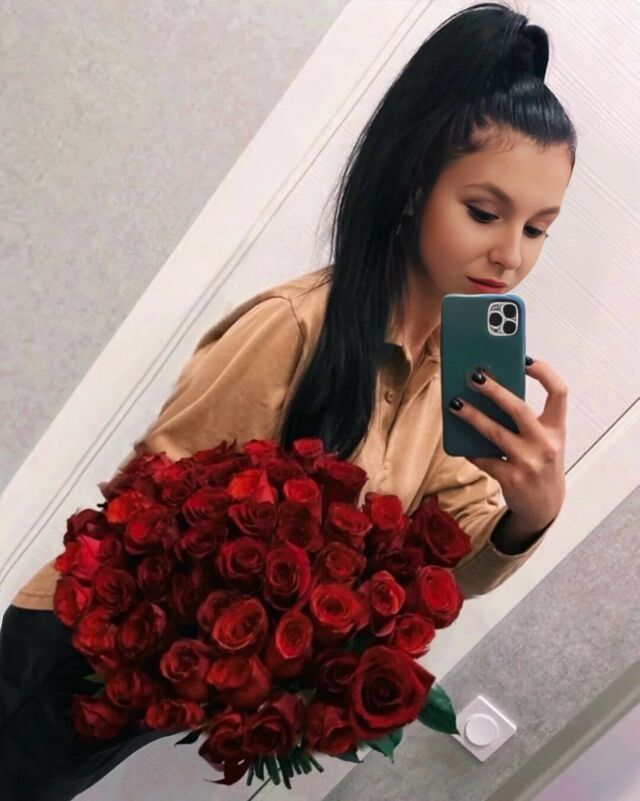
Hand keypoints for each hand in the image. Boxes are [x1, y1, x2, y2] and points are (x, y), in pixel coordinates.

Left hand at [447, 358, 567, 531]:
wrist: (544, 508)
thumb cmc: (540, 465)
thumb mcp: (543, 441)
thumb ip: (525, 421)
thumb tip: (489, 393)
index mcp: (556, 429)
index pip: (559, 392)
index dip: (544, 372)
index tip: (525, 360)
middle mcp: (546, 444)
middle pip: (519, 409)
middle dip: (495, 391)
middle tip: (475, 376)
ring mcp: (529, 462)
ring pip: (495, 432)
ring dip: (472, 416)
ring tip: (454, 404)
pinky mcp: (512, 479)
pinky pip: (484, 459)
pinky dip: (469, 449)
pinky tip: (457, 440)